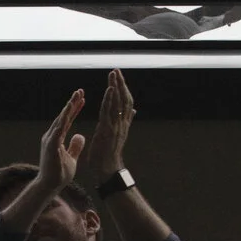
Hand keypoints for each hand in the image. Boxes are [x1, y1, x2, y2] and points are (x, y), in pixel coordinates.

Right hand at [38, 89, 86, 192]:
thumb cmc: (59, 173)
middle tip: (80, 90)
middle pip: (63, 116)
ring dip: (68, 108)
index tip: (82, 98)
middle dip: (72, 103)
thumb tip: (80, 135)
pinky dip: (63, 121)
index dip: (75, 109)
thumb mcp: (71, 157)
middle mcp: (52, 136)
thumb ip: (75, 146)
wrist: (50, 186)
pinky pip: (57, 131)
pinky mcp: (50, 146)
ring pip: (60, 120)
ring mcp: (50, 140)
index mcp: (57, 138)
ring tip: (76, 97)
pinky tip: (68, 112)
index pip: (68, 120)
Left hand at [76, 70, 135, 188]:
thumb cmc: (109, 154)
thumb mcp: (118, 134)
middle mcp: (122, 122)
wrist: (107, 170)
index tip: (119, 76)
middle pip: (124, 98)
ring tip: (113, 74)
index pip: (126, 101)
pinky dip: (110, 99)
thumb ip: (126, 121)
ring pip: (118, 102)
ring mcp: (116, 126)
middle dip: (121, 83)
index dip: (124, 88)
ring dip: (116, 86)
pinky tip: (110, 89)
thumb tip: (133, 111)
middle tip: (116, 70)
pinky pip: (109, 112)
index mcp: (123, 123)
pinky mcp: (107, 130)